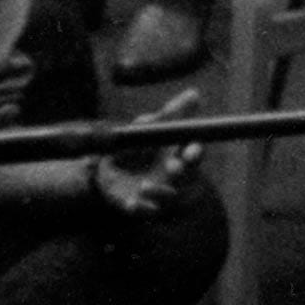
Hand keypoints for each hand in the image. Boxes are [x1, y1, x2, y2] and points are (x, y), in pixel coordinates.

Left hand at [87, 89, 206, 215]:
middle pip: (187, 177)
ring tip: (143, 185)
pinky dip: (140, 208)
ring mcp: (160, 192)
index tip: (191, 151)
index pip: (194, 153)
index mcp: (178, 153)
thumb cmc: (137, 145)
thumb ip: (172, 113)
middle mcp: (174, 176)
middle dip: (182, 173)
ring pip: (168, 197)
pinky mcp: (143, 206)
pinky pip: (145, 211)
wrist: (109, 170)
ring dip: (159, 192)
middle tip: (173, 168)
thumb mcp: (151, 126)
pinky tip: (132, 204)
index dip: (195, 152)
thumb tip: (195, 93)